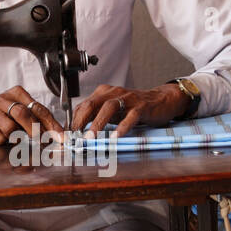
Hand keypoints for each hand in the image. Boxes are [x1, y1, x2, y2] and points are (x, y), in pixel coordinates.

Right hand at [0, 87, 63, 144]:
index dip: (51, 124)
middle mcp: (3, 100)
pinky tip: (1, 137)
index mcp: (16, 93)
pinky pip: (0, 138)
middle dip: (36, 130)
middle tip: (44, 142)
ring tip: (15, 137)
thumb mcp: (19, 110)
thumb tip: (56, 134)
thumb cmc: (2, 114)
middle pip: (23, 114)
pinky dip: (5, 142)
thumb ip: (36, 118)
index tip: (60, 136)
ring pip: (10, 128)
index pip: (38, 108)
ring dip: (17, 138)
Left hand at [72, 83, 188, 138]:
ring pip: (109, 107)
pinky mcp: (142, 106)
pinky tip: (116, 137)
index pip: (84, 105)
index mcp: (104, 93)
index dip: (74, 121)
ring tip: (91, 137)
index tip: (68, 135)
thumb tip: (80, 132)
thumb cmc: (134, 107)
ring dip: (98, 123)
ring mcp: (128, 98)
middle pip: (92, 104)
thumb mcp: (113, 111)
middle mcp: (114, 92)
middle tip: (75, 136)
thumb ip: (98, 117)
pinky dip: (122, 127)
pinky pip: (130, 116)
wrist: (161, 100)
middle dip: (81, 120)